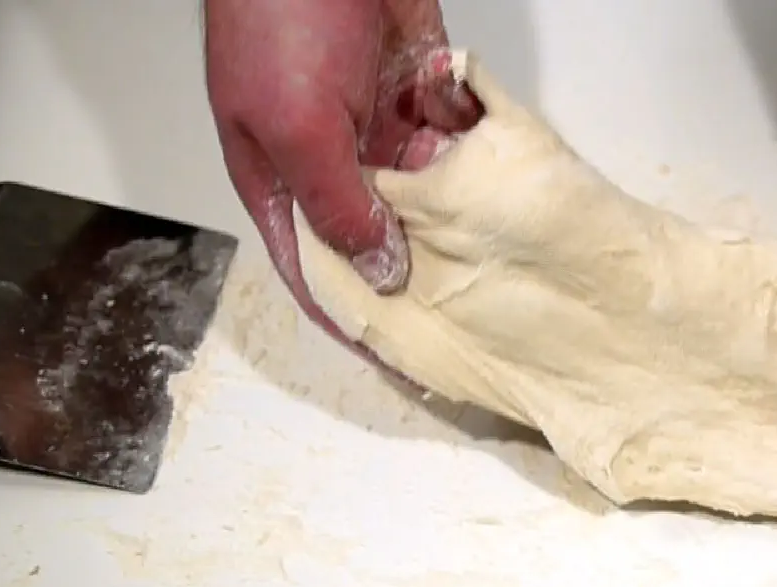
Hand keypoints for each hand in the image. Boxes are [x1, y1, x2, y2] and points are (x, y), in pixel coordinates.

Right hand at [203, 0, 478, 354]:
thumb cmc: (279, 16)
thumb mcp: (298, 129)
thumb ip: (339, 206)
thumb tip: (381, 273)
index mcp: (279, 179)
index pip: (316, 271)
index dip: (354, 318)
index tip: (400, 362)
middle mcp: (328, 161)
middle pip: (374, 238)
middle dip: (416, 275)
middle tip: (470, 316)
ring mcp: (373, 125)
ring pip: (420, 195)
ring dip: (453, 220)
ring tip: (498, 260)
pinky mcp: (414, 89)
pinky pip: (450, 138)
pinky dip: (469, 154)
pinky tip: (498, 180)